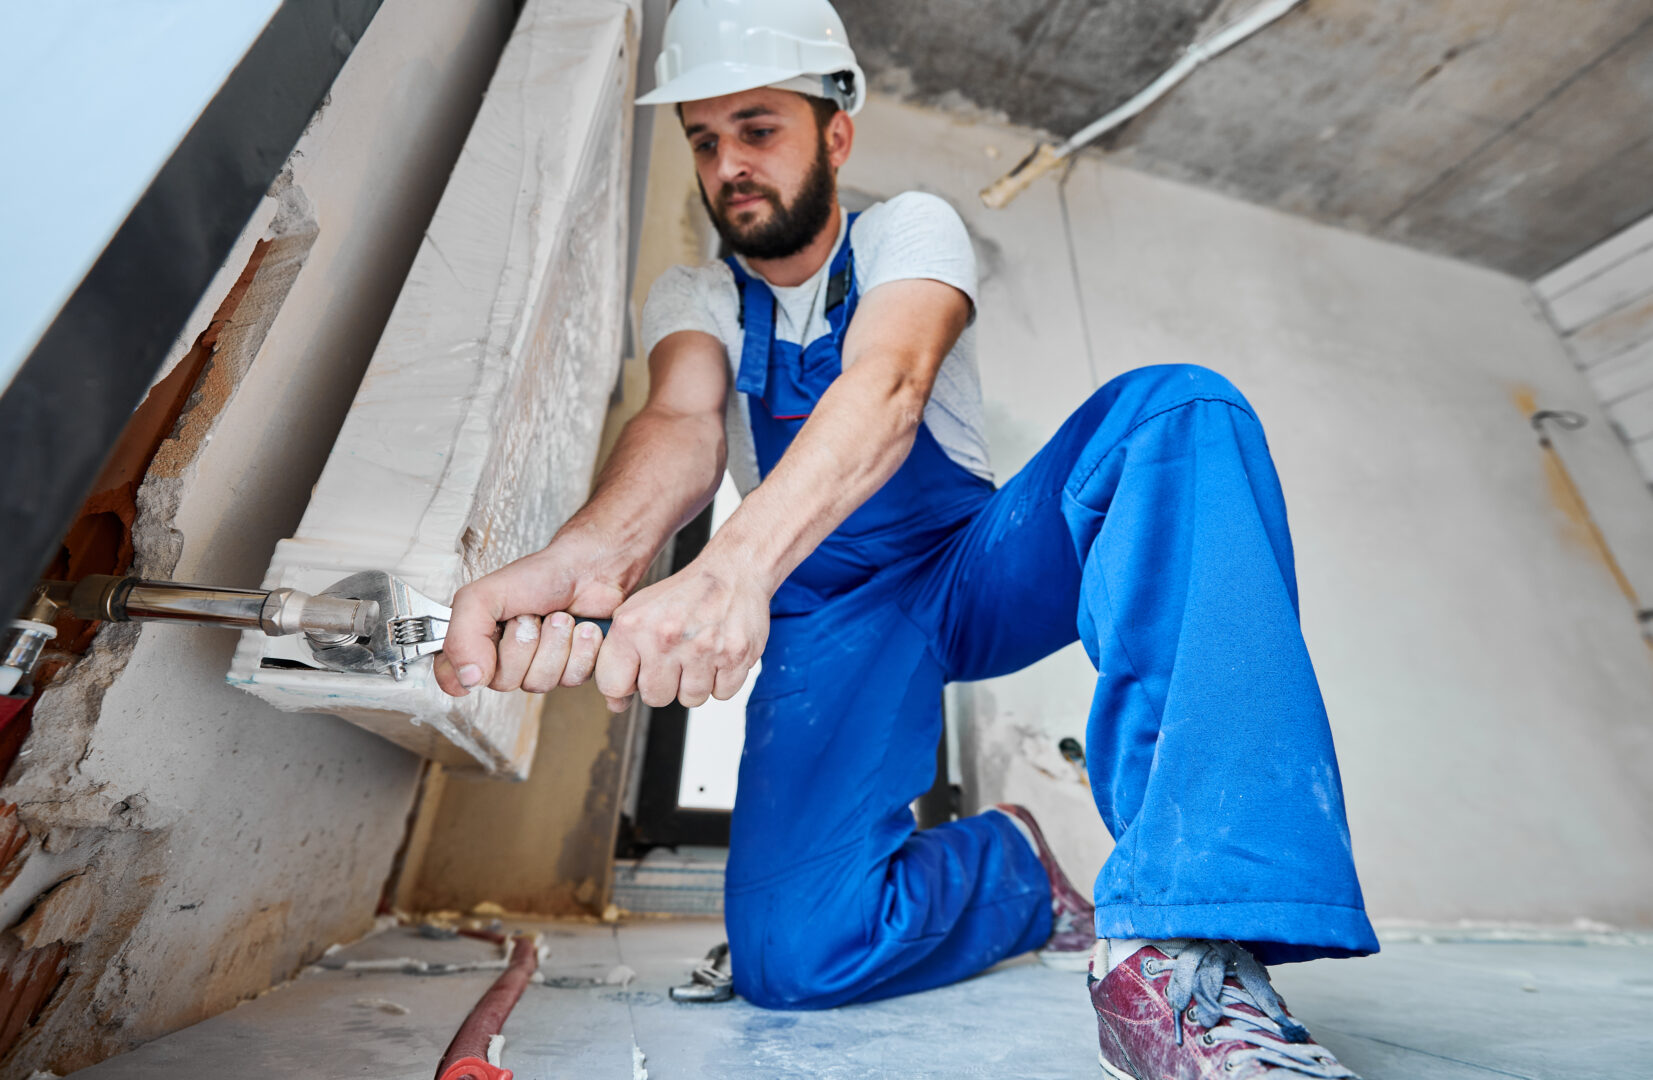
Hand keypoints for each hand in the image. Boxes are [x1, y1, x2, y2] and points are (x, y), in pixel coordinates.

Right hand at [433, 529, 626, 696]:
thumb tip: (468, 679)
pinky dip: (580, 649)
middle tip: (532, 617)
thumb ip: (463, 635)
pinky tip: (582, 629)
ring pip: (539, 683)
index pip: (456, 678)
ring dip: (554, 644)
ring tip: (560, 617)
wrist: (590, 567)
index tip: (489, 643)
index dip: (470, 669)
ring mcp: (541, 667)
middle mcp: (506, 659)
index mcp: (478, 641)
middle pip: (503, 682)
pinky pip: (572, 679)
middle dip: (523, 644)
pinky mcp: (573, 670)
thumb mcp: (485, 595)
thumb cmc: (540, 576)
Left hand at [593, 557, 766, 712]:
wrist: (733, 572)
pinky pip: (722, 694)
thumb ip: (618, 656)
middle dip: (665, 684)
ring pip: (691, 699)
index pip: (613, 686)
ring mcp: (702, 648)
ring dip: (695, 683)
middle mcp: (665, 637)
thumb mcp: (637, 612)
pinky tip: (718, 654)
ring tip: (699, 654)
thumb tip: (615, 703)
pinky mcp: (735, 655)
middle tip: (675, 658)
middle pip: (655, 698)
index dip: (626, 686)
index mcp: (633, 626)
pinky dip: (722, 680)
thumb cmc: (684, 595)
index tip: (637, 675)